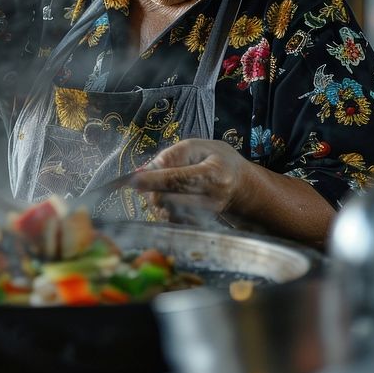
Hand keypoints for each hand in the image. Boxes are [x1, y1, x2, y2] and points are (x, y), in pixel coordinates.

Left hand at [129, 139, 251, 222]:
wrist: (242, 186)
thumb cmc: (219, 161)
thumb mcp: (199, 147)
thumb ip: (172, 155)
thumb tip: (146, 171)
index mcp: (213, 175)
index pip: (177, 180)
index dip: (152, 181)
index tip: (131, 180)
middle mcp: (210, 200)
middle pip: (167, 200)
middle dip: (150, 190)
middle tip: (146, 180)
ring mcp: (205, 217)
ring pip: (165, 213)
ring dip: (154, 199)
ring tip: (162, 186)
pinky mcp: (198, 225)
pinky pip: (169, 220)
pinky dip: (162, 209)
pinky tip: (168, 197)